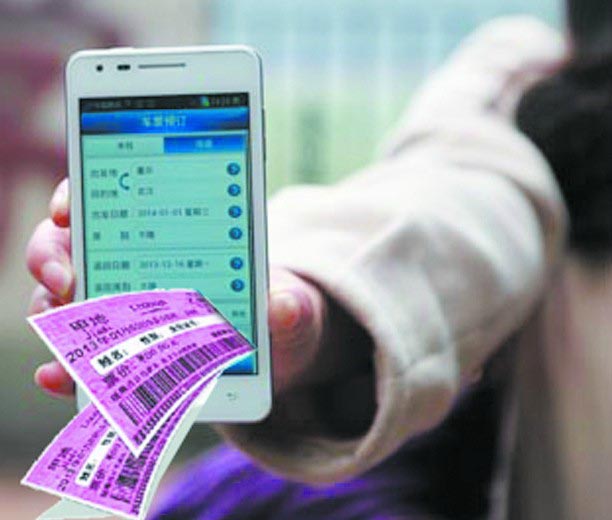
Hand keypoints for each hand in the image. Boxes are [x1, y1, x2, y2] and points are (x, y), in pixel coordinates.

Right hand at [26, 179, 330, 397]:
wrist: (278, 354)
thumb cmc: (279, 316)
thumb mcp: (292, 307)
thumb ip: (290, 306)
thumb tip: (282, 305)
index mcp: (176, 233)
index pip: (110, 195)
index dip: (79, 195)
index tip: (68, 209)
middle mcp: (139, 263)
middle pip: (72, 243)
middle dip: (53, 256)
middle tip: (65, 279)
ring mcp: (126, 306)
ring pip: (66, 298)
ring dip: (53, 312)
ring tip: (63, 331)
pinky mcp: (122, 349)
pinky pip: (83, 353)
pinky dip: (67, 364)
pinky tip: (60, 377)